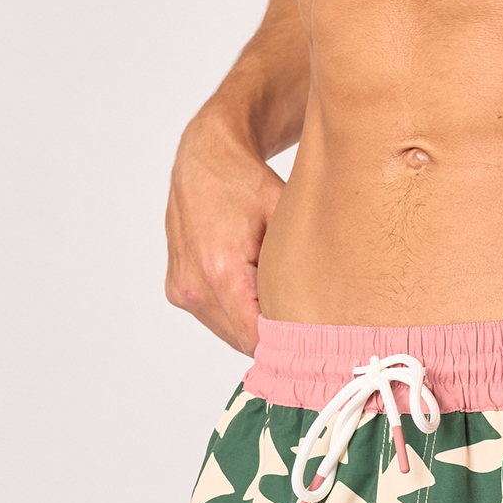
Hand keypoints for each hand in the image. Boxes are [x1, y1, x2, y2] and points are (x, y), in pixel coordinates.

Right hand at [165, 101, 284, 355]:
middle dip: (272, 336)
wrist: (205, 158)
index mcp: (221, 269)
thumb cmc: (247, 184)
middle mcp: (194, 284)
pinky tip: (251, 289)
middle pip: (242, 341)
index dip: (284, 344)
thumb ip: (301, 273)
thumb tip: (326, 317)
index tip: (309, 340)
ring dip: (252, 325)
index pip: (255, 338)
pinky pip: (214, 319)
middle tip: (302, 321)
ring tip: (274, 299)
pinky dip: (235, 314)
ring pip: (228, 334)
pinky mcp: (177, 290)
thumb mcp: (287, 222)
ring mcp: (182, 289)